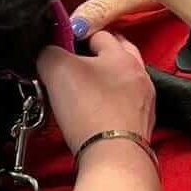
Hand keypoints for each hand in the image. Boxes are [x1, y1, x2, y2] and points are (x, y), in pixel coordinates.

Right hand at [36, 32, 154, 155]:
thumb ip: (49, 53)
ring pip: (121, 82)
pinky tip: (95, 114)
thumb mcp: (57, 69)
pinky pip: (123, 106)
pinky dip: (110, 105)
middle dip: (97, 57)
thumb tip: (47, 53)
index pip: (99, 34)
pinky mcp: (140, 125)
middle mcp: (139, 75)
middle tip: (75, 65)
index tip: (62, 47)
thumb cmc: (90, 110)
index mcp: (123, 55)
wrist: (114, 156)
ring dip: (105, 82)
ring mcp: (143, 101)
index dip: (77, 37)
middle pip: (117, 55)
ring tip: (83, 91)